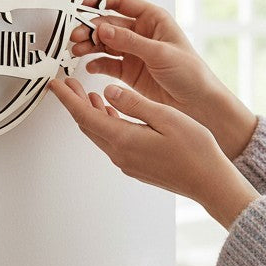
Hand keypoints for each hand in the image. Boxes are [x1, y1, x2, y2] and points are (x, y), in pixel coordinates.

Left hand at [48, 77, 257, 228]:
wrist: (210, 182)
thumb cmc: (196, 151)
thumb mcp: (165, 117)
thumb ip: (133, 104)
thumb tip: (107, 92)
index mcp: (124, 139)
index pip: (84, 115)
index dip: (67, 98)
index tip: (54, 84)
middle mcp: (120, 153)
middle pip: (87, 124)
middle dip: (74, 102)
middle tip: (67, 83)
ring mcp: (127, 162)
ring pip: (99, 133)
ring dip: (90, 112)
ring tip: (87, 92)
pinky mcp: (135, 165)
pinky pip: (111, 141)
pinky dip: (105, 123)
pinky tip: (111, 112)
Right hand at [71, 0, 257, 159]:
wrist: (199, 105)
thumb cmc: (192, 75)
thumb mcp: (160, 53)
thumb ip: (130, 40)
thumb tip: (103, 28)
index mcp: (153, 19)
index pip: (120, 1)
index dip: (99, 0)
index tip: (81, 4)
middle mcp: (141, 33)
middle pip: (107, 23)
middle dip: (90, 28)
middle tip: (77, 35)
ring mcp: (134, 52)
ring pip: (104, 43)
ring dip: (89, 45)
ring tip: (78, 51)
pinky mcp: (129, 71)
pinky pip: (107, 63)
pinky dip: (96, 64)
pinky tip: (90, 66)